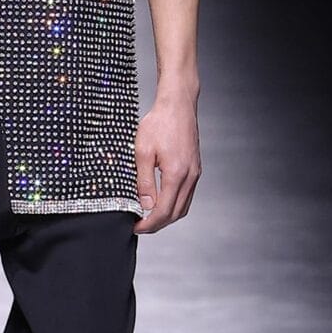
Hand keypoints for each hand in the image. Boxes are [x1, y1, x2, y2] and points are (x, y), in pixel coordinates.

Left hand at [133, 94, 200, 234]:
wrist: (177, 105)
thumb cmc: (159, 123)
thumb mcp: (143, 151)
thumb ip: (144, 181)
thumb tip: (145, 206)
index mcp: (176, 174)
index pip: (164, 211)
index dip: (149, 224)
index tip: (136, 227)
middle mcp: (190, 176)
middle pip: (176, 213)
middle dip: (158, 224)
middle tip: (140, 226)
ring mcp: (195, 173)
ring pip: (183, 206)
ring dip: (167, 216)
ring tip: (148, 216)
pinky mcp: (195, 169)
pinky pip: (187, 195)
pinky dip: (174, 204)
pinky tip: (161, 201)